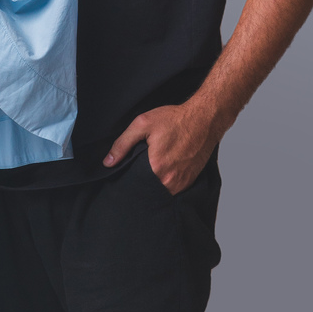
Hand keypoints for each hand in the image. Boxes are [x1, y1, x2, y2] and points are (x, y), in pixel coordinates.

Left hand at [103, 100, 221, 193]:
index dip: (127, 181)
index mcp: (156, 168)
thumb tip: (108, 162)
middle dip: (140, 185)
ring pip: (160, 192)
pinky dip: (165, 185)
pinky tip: (162, 173)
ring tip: (148, 173)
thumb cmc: (175, 119)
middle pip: (147, 190)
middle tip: (136, 173)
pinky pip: (172, 190)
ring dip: (153, 186)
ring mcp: (182, 183)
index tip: (124, 176)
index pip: (134, 185)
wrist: (204, 119)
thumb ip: (122, 144)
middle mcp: (170, 180)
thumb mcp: (142, 124)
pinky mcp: (189, 182)